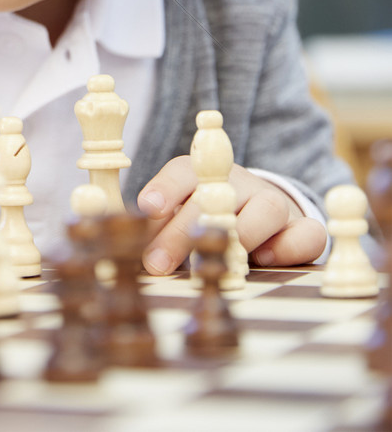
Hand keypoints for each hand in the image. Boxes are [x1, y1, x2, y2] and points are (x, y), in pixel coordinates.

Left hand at [137, 157, 326, 274]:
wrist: (261, 215)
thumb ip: (156, 231)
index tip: (146, 209)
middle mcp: (238, 183)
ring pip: (267, 207)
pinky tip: (264, 260)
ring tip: (212, 263)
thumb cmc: (206, 220)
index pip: (182, 171)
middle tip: (157, 263)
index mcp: (202, 173)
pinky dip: (289, 246)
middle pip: (217, 195)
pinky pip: (308, 233)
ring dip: (238, 234)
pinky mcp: (302, 229)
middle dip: (183, 230)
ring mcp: (273, 203)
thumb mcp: (177, 219)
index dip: (165, 189)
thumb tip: (125, 256)